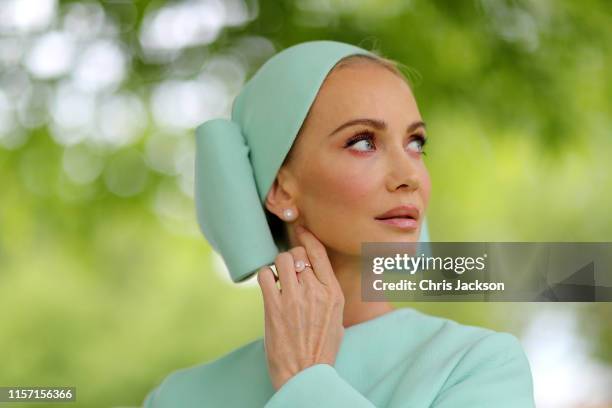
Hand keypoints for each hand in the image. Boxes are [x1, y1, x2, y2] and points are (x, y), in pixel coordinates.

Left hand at [257, 225, 344, 389]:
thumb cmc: (322, 349)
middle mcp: (315, 291)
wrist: (305, 374)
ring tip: (279, 279)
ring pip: (282, 260)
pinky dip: (265, 276)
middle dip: (292, 258)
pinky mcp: (274, 306)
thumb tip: (318, 276)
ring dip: (279, 266)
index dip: (307, 238)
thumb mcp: (337, 319)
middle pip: (299, 254)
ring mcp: (294, 298)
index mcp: (333, 293)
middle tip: (289, 269)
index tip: (301, 230)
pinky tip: (269, 286)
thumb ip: (329, 294)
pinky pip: (265, 275)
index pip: (319, 253)